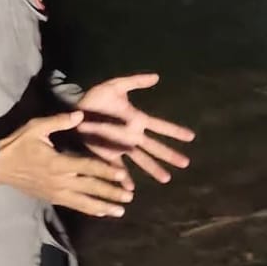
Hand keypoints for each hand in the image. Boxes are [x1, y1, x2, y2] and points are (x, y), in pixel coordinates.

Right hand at [0, 112, 134, 217]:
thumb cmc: (17, 144)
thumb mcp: (36, 127)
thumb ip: (59, 121)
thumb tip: (80, 114)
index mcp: (58, 162)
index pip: (88, 167)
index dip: (107, 171)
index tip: (123, 175)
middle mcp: (59, 180)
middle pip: (90, 187)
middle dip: (111, 192)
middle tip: (130, 196)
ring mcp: (55, 192)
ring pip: (84, 202)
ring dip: (103, 206)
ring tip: (120, 211)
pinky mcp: (51, 198)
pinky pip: (73, 205)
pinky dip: (88, 210)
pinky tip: (101, 213)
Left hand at [78, 72, 194, 182]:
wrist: (76, 110)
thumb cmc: (97, 97)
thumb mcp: (116, 86)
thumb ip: (135, 82)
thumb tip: (156, 76)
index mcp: (137, 120)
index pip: (161, 127)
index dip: (175, 131)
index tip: (191, 137)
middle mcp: (133, 136)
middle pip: (155, 147)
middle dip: (170, 155)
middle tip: (185, 163)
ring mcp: (121, 147)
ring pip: (142, 160)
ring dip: (153, 169)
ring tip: (166, 179)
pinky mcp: (108, 155)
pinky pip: (118, 168)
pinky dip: (124, 178)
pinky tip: (131, 189)